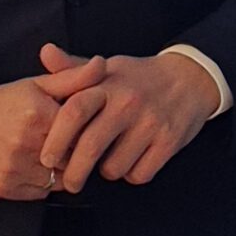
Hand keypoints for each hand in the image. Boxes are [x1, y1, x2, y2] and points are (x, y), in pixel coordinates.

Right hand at [0, 74, 91, 202]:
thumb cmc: (7, 101)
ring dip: (59, 170)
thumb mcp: (39, 84)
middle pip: (72, 159)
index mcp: (37, 115)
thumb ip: (74, 77)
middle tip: (66, 143)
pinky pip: (40, 192)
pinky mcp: (4, 187)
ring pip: (58, 180)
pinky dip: (42, 182)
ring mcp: (13, 169)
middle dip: (73, 153)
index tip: (81, 130)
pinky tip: (33, 165)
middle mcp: (24, 144)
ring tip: (48, 153)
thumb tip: (101, 64)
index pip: (82, 134)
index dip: (85, 133)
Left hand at [35, 43, 219, 189]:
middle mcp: (128, 103)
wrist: (190, 80)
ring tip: (109, 161)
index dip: (56, 138)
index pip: (74, 111)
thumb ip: (73, 67)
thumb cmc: (139, 78)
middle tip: (69, 182)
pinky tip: (132, 161)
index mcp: (107, 84)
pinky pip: (140, 174)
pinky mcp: (169, 141)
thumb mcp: (107, 68)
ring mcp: (150, 123)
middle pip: (91, 146)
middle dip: (74, 172)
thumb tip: (45, 52)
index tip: (46, 158)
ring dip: (107, 172)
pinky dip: (132, 175)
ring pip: (115, 166)